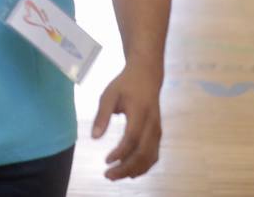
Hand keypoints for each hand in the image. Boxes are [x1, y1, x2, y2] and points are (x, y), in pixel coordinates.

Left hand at [92, 66, 162, 180]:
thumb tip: (95, 137)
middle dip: (127, 168)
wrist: (147, 76)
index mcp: (140, 112)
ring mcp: (158, 130)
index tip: (106, 161)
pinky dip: (143, 166)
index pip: (132, 138)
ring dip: (135, 170)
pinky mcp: (158, 134)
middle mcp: (153, 124)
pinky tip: (130, 170)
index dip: (120, 152)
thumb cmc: (125, 85)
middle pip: (144, 153)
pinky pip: (153, 154)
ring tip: (116, 175)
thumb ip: (102, 115)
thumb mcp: (108, 95)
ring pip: (151, 157)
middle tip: (108, 175)